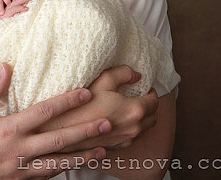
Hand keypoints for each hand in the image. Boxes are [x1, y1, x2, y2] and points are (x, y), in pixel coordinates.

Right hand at [0, 0, 35, 19]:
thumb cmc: (5, 20)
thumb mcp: (12, 13)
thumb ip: (17, 9)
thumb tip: (27, 7)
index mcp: (11, 4)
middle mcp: (9, 5)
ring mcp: (8, 9)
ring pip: (17, 1)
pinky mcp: (6, 14)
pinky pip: (14, 10)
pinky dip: (20, 8)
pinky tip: (27, 9)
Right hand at [0, 63, 109, 179]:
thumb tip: (6, 66)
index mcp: (7, 129)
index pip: (44, 112)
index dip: (67, 101)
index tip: (85, 93)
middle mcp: (17, 151)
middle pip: (59, 140)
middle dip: (85, 131)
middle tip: (106, 123)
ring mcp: (19, 170)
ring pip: (58, 164)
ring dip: (82, 157)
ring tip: (102, 150)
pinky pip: (45, 177)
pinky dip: (62, 171)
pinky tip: (74, 166)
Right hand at [45, 65, 159, 150]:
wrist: (66, 127)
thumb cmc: (83, 103)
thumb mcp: (103, 79)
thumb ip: (123, 73)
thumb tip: (136, 75)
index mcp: (135, 110)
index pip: (154, 101)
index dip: (151, 92)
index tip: (144, 87)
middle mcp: (134, 128)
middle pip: (153, 117)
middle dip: (149, 107)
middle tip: (139, 97)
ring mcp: (126, 140)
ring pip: (144, 129)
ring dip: (141, 119)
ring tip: (128, 108)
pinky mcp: (116, 147)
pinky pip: (131, 138)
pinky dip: (130, 129)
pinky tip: (117, 120)